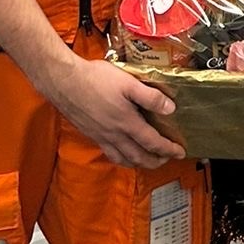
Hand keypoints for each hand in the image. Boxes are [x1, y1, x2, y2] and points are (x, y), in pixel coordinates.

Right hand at [50, 54, 186, 167]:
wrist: (63, 81)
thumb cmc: (95, 79)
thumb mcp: (128, 82)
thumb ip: (150, 97)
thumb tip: (170, 109)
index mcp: (127, 123)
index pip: (153, 143)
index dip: (169, 149)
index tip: (180, 152)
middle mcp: (114, 135)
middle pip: (139, 157)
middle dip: (156, 161)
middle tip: (167, 159)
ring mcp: (101, 136)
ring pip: (123, 159)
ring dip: (139, 163)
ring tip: (147, 160)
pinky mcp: (90, 134)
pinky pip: (109, 154)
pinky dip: (121, 158)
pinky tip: (122, 152)